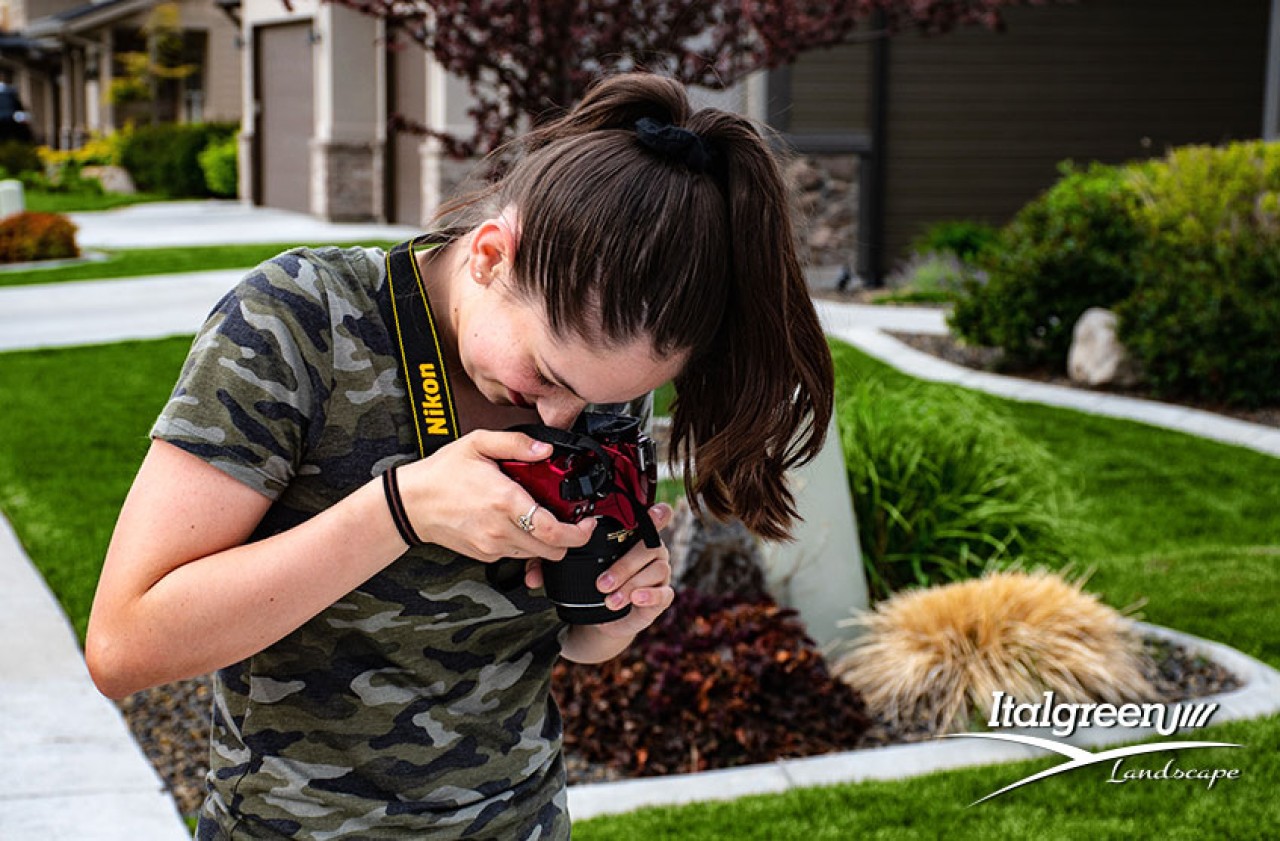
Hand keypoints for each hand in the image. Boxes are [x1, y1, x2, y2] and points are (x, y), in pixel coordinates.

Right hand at [394, 430, 595, 561]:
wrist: (411, 503)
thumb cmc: (442, 473)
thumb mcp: (478, 444)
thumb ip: (517, 443)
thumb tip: (546, 449)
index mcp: (505, 502)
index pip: (554, 531)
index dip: (580, 532)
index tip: (588, 522)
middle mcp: (501, 530)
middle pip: (553, 550)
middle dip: (570, 538)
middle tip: (574, 521)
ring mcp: (493, 546)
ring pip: (537, 555)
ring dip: (548, 542)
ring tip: (545, 520)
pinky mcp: (486, 555)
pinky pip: (518, 555)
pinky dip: (528, 545)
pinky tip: (522, 525)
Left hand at [525, 502, 675, 638]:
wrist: (604, 618)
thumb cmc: (593, 585)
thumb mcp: (572, 571)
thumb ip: (551, 568)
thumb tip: (532, 577)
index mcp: (633, 537)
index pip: (653, 519)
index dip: (657, 514)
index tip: (655, 512)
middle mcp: (652, 552)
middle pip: (650, 547)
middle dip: (624, 565)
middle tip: (602, 583)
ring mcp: (660, 574)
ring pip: (655, 570)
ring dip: (629, 584)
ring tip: (610, 599)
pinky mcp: (661, 597)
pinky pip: (664, 593)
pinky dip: (649, 596)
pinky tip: (634, 599)